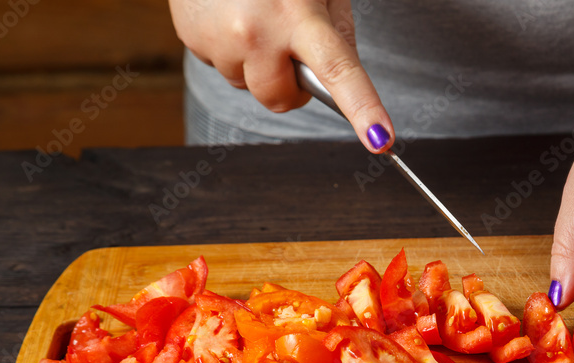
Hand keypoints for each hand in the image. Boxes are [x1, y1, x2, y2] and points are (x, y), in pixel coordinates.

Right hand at [169, 0, 393, 151]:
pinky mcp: (191, 39)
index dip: (364, 108)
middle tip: (289, 46)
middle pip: (282, 99)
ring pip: (249, 85)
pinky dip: (230, 50)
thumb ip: (336, 33)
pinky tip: (229, 14)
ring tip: (252, 16)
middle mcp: (255, 32)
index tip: (381, 138)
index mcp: (297, 14)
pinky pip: (221, 67)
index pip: (339, 71)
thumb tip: (342, 82)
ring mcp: (219, 39)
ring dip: (256, 63)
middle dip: (290, 85)